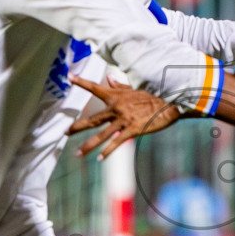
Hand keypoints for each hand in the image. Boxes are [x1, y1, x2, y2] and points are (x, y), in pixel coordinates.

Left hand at [68, 74, 184, 157]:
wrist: (170, 103)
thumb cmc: (154, 96)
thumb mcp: (136, 89)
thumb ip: (120, 86)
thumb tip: (109, 79)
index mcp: (116, 96)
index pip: (95, 87)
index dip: (81, 81)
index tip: (68, 76)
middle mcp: (116, 107)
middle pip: (92, 119)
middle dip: (77, 126)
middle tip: (64, 132)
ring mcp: (123, 119)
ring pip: (101, 134)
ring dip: (88, 145)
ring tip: (77, 154)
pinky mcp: (132, 130)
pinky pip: (116, 142)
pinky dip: (107, 151)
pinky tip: (99, 158)